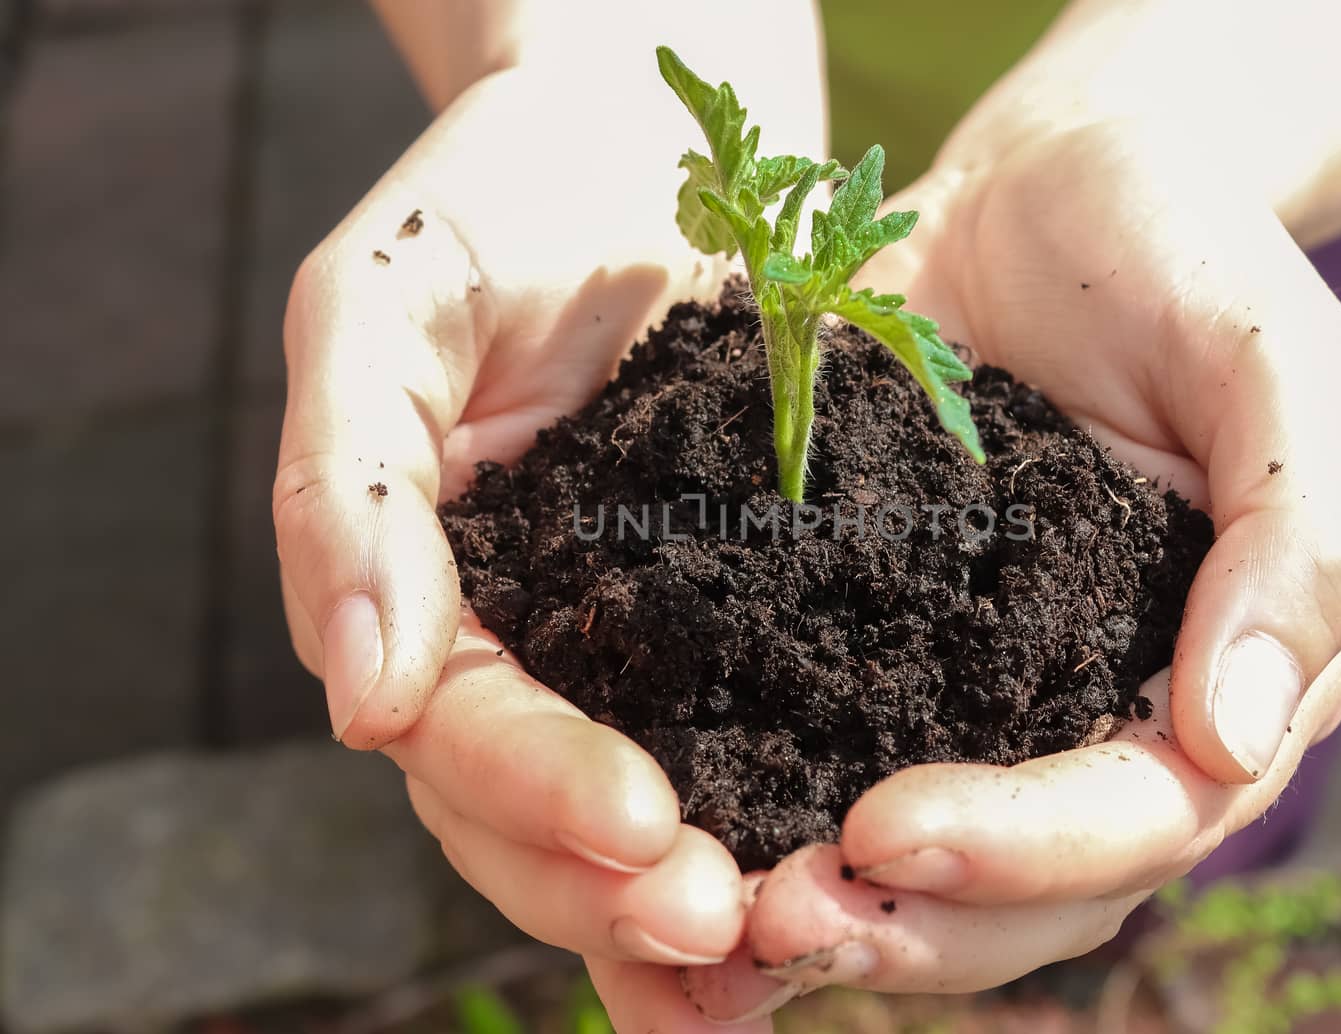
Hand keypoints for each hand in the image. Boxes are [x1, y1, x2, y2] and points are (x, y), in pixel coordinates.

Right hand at [270, 65, 758, 993]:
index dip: (537, 790)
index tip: (644, 828)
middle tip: (727, 926)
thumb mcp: (384, 309)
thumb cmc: (495, 202)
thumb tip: (360, 694)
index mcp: (428, 596)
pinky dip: (780, 830)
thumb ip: (348, 487)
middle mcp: (528, 646)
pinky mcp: (744, 621)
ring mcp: (634, 647)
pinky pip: (750, 741)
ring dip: (693, 905)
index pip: (461, 730)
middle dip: (619, 886)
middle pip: (538, 818)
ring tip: (782, 957)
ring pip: (636, 820)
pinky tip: (841, 891)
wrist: (636, 141)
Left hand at [683, 119, 1340, 1018]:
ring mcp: (979, 692)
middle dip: (904, 924)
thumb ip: (1297, 542)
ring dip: (821, 913)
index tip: (883, 833)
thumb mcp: (1273, 364)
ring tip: (705, 932)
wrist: (1047, 187)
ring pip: (921, 864)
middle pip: (1023, 890)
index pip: (1140, 816)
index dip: (1023, 853)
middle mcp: (1091, 713)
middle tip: (769, 926)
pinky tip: (658, 856)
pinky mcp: (872, 640)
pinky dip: (754, 823)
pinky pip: (820, 757)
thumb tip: (1235, 739)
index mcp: (1211, 675)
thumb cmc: (1183, 252)